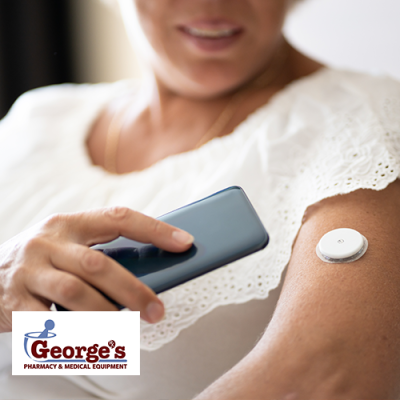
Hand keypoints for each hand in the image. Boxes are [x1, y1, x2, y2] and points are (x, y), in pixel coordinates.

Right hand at [0, 206, 193, 332]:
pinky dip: (72, 337)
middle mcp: (48, 243)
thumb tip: (154, 269)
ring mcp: (29, 272)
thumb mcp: (70, 245)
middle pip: (98, 264)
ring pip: (76, 294)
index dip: (154, 229)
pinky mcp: (14, 302)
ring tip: (126, 330)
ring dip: (107, 316)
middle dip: (133, 290)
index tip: (184, 243)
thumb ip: (103, 253)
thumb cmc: (46, 260)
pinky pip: (47, 325)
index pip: (119, 217)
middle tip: (157, 310)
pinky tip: (89, 344)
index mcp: (70, 223)